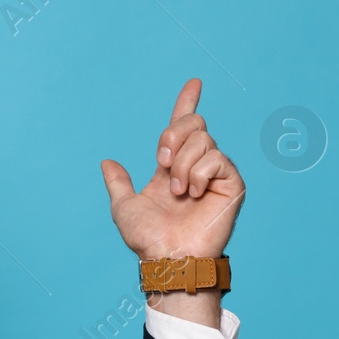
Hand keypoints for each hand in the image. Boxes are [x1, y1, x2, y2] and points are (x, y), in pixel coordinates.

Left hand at [99, 78, 244, 260]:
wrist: (167, 256)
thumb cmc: (147, 238)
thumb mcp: (124, 206)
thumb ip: (118, 183)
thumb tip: (107, 162)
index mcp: (172, 166)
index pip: (182, 127)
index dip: (187, 102)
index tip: (195, 82)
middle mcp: (196, 165)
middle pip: (193, 123)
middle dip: (171, 137)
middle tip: (161, 164)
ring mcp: (215, 173)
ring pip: (203, 140)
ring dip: (181, 164)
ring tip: (178, 192)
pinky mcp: (232, 183)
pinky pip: (216, 158)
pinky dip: (198, 173)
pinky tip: (193, 193)